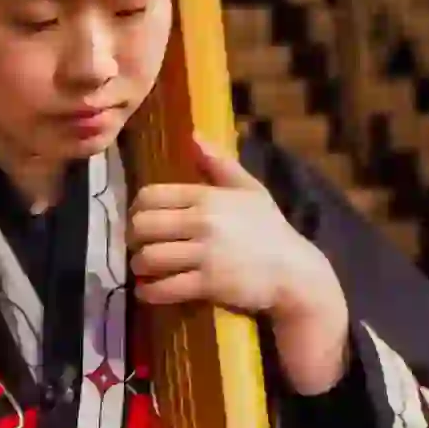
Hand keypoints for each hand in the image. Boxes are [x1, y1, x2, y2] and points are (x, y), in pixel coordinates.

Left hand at [127, 136, 349, 393]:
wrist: (294, 271)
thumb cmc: (270, 230)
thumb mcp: (250, 190)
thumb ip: (219, 163)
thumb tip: (194, 135)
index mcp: (207, 197)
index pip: (150, 196)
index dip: (136, 210)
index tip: (140, 222)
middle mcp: (202, 221)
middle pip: (142, 226)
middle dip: (133, 239)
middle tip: (139, 247)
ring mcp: (205, 253)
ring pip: (149, 258)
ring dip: (139, 267)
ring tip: (144, 270)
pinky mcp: (208, 283)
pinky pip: (165, 287)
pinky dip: (150, 292)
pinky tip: (150, 292)